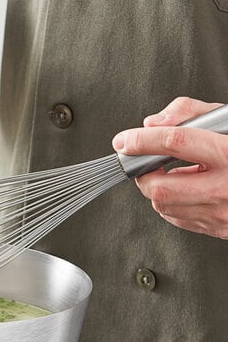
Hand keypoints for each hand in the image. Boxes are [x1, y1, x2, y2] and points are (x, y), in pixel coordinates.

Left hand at [111, 96, 227, 238]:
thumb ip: (194, 112)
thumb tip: (155, 122)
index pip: (176, 142)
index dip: (142, 139)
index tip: (124, 139)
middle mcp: (226, 188)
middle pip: (161, 187)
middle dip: (142, 173)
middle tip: (143, 160)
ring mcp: (222, 213)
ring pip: (163, 206)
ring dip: (154, 188)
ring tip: (170, 172)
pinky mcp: (218, 228)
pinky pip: (176, 218)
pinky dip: (168, 203)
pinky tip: (183, 188)